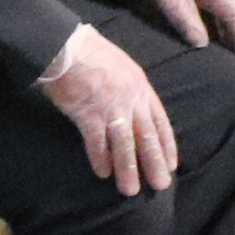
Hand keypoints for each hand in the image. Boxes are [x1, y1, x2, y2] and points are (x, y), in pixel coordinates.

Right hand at [39, 23, 177, 194]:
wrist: (64, 45)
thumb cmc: (88, 52)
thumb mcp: (121, 66)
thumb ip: (128, 88)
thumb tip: (130, 107)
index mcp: (141, 87)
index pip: (160, 122)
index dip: (166, 145)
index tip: (171, 164)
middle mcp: (131, 99)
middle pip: (146, 137)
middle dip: (154, 163)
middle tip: (161, 185)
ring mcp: (111, 107)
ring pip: (125, 145)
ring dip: (128, 169)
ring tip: (130, 190)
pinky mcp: (88, 113)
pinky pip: (97, 141)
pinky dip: (101, 158)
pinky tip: (103, 173)